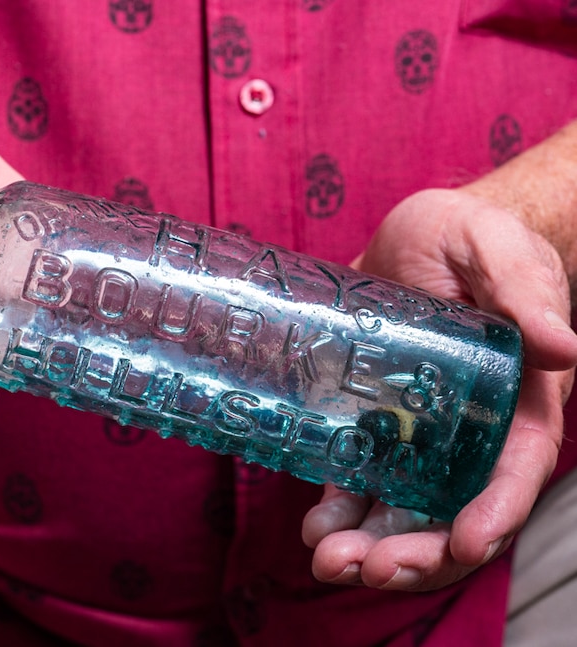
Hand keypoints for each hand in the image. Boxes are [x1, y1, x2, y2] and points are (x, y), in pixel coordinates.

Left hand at [301, 188, 576, 590]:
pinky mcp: (372, 419)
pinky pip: (360, 475)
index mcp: (518, 400)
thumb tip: (563, 346)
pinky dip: (340, 507)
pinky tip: (314, 526)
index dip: (494, 514)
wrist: (419, 236)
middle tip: (366, 567)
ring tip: (328, 559)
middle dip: (416, 550)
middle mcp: (469, 430)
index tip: (463, 545)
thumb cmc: (473, 237)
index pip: (515, 472)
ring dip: (369, 543)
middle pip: (453, 509)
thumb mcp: (499, 251)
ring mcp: (417, 430)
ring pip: (403, 506)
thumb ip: (526, 293)